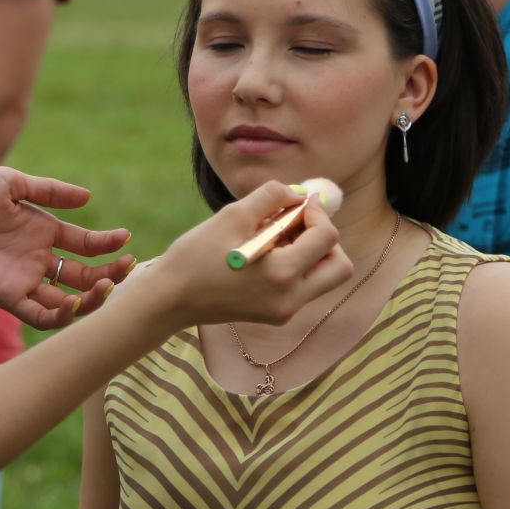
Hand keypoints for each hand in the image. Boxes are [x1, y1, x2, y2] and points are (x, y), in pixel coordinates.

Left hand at [0, 168, 134, 329]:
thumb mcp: (10, 183)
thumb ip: (49, 191)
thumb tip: (89, 199)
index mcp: (42, 230)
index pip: (84, 243)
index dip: (106, 244)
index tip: (125, 239)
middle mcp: (37, 258)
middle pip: (82, 274)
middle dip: (108, 274)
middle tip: (128, 268)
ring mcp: (23, 279)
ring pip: (67, 300)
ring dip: (91, 298)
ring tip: (108, 287)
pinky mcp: (5, 295)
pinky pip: (39, 315)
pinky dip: (60, 316)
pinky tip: (75, 304)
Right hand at [146, 181, 352, 329]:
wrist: (169, 299)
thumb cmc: (195, 256)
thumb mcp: (233, 215)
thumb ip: (272, 197)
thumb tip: (299, 193)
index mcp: (283, 274)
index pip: (327, 237)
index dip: (317, 211)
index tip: (298, 201)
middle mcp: (291, 298)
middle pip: (339, 266)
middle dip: (325, 238)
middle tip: (298, 222)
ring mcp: (285, 311)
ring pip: (324, 278)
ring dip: (312, 252)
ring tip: (278, 236)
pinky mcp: (276, 315)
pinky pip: (304, 287)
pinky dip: (297, 265)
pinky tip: (266, 252)